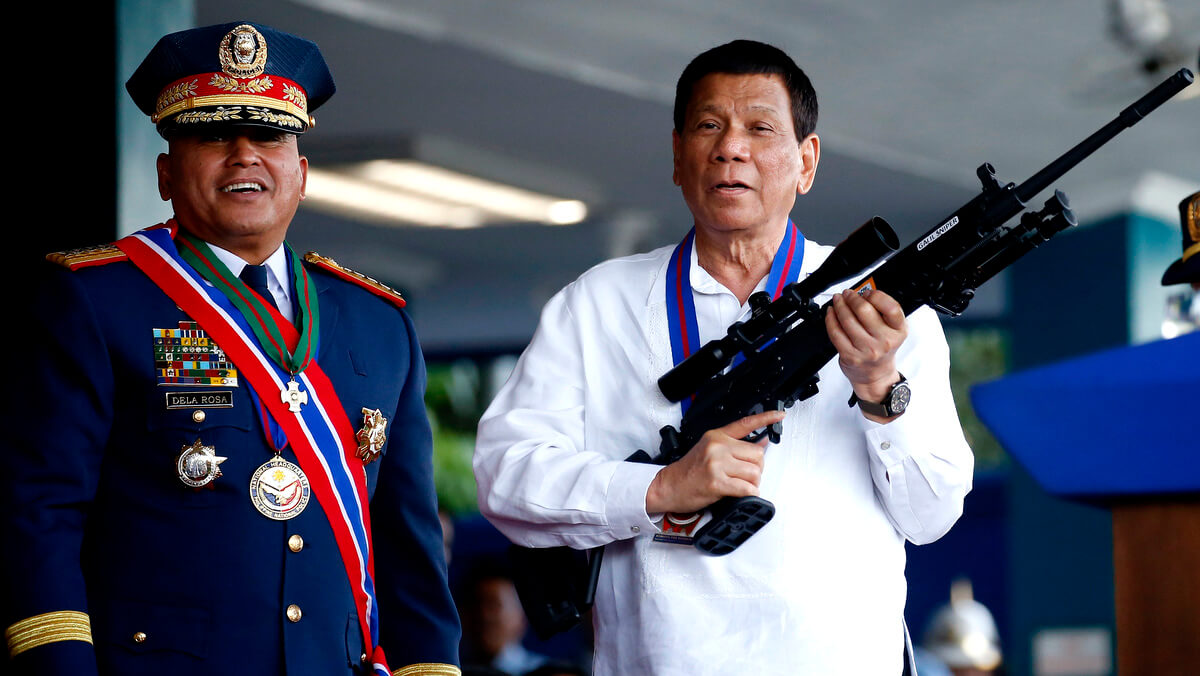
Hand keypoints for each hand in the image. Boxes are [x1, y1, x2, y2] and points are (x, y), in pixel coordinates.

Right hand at [645, 409, 784, 514]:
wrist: (668, 486)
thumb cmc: (688, 471)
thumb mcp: (708, 449)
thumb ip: (733, 445)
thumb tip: (761, 442)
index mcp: (716, 436)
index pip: (745, 424)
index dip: (765, 418)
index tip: (779, 415)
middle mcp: (718, 447)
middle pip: (757, 454)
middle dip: (757, 468)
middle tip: (744, 475)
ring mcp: (717, 464)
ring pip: (755, 472)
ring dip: (753, 483)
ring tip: (740, 485)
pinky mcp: (717, 482)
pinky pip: (747, 488)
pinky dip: (749, 494)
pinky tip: (740, 493)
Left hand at [825, 287, 906, 412]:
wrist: (876, 375)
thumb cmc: (883, 348)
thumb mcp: (893, 329)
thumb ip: (883, 311)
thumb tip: (862, 292)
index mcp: (898, 331)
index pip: (891, 307)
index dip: (876, 296)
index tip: (867, 293)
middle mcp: (884, 341)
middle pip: (864, 311)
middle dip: (852, 298)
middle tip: (847, 294)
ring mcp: (866, 350)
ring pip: (847, 320)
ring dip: (839, 306)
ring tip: (838, 300)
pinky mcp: (850, 356)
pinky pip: (835, 333)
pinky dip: (830, 319)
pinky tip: (831, 313)